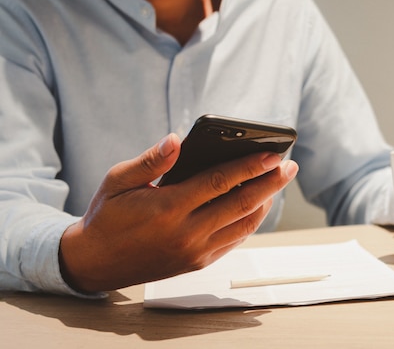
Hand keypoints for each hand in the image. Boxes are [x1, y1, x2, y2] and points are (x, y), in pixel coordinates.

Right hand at [59, 133, 297, 292]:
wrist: (95, 262)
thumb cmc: (107, 215)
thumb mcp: (117, 181)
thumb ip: (150, 160)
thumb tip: (176, 139)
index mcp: (168, 208)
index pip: (220, 182)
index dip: (250, 166)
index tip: (273, 154)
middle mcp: (187, 233)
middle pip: (242, 204)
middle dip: (271, 183)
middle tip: (290, 166)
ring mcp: (195, 251)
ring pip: (244, 225)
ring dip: (266, 202)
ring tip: (278, 182)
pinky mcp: (198, 263)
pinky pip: (234, 240)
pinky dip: (250, 222)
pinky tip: (258, 205)